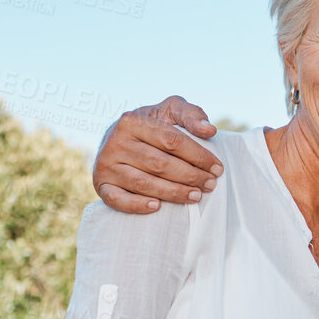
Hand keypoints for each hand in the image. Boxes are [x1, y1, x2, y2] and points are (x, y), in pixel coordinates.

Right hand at [93, 96, 222, 212]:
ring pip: (143, 183)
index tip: (218, 168)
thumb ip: (191, 114)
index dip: (198, 156)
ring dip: (173, 192)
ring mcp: (105, 164)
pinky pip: (117, 199)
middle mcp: (116, 141)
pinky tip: (157, 207)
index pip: (172, 141)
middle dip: (190, 176)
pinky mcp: (100, 184)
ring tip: (195, 196)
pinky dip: (137, 205)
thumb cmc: (151, 125)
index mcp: (132, 120)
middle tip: (210, 185)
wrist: (117, 138)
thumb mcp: (169, 111)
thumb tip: (210, 131)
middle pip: (160, 163)